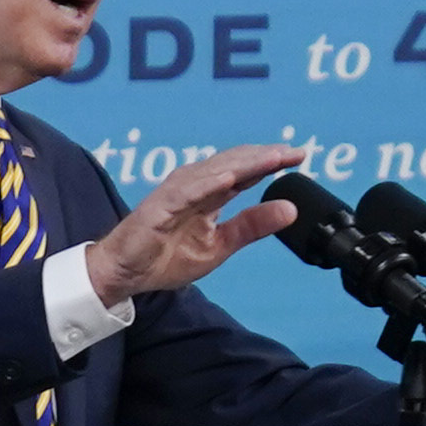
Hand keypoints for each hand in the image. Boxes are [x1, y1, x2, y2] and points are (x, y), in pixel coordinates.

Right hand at [85, 144, 310, 301]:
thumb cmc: (165, 257)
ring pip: (215, 171)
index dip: (272, 162)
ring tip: (273, 158)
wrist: (125, 273)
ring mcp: (176, 193)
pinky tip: (229, 179)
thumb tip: (290, 210)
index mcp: (210, 193)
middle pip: (235, 163)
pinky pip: (186, 192)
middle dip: (265, 156)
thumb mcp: (220, 245)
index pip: (246, 171)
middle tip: (294, 152)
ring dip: (244, 163)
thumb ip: (252, 226)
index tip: (300, 156)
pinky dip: (207, 183)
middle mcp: (195, 185)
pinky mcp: (159, 207)